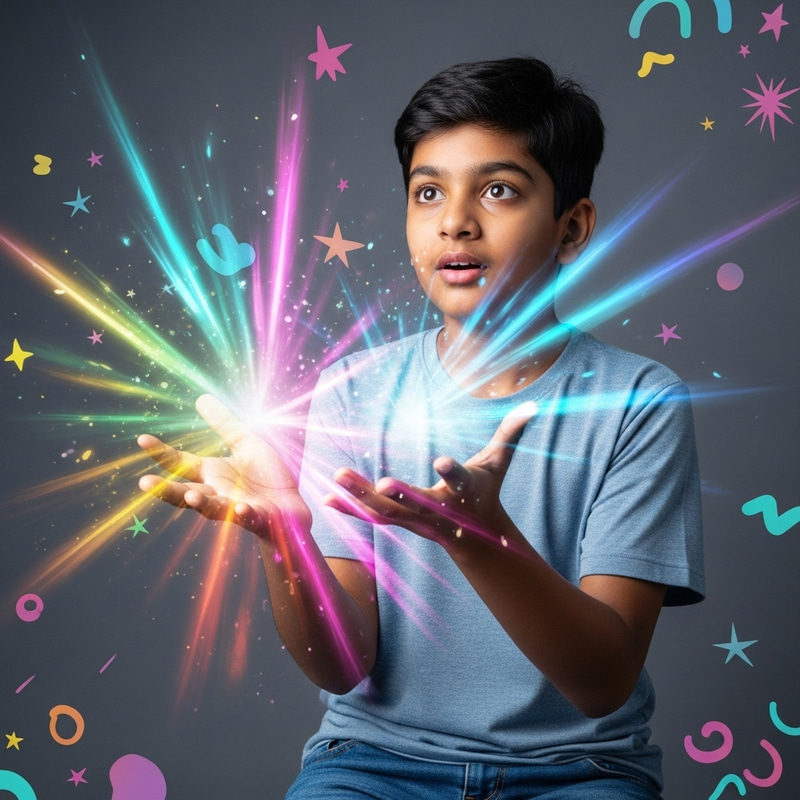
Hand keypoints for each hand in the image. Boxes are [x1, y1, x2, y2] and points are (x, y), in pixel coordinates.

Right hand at [138, 394, 310, 538]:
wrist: (292, 509)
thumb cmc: (267, 478)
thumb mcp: (247, 444)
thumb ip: (226, 426)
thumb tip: (201, 398)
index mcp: (212, 475)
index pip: (181, 463)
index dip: (162, 452)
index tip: (142, 439)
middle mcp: (218, 494)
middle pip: (187, 494)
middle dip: (167, 490)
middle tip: (145, 483)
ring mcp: (235, 509)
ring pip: (214, 509)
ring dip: (202, 504)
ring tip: (192, 496)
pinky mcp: (258, 519)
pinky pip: (248, 518)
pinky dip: (243, 514)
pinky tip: (240, 508)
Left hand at [324, 401, 537, 548]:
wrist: (476, 538)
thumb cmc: (484, 491)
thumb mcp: (499, 463)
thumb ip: (511, 433)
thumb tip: (534, 404)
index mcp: (464, 492)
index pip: (460, 480)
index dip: (452, 472)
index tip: (441, 462)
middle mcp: (440, 509)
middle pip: (418, 502)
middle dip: (400, 494)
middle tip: (380, 482)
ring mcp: (418, 520)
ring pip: (388, 511)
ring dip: (362, 497)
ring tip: (338, 477)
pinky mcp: (401, 523)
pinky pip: (372, 518)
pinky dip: (350, 510)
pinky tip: (327, 499)